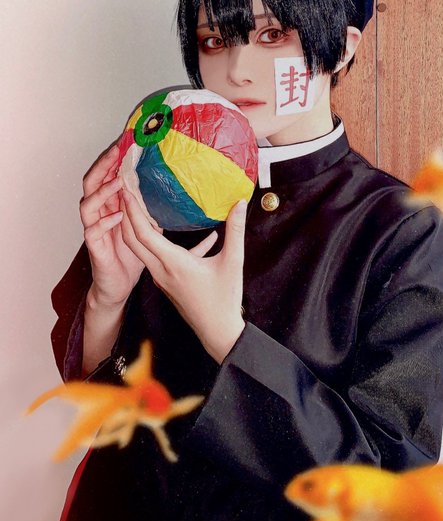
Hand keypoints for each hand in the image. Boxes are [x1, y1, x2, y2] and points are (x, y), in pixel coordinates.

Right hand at [80, 144, 143, 306]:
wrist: (118, 287)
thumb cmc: (133, 257)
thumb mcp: (151, 230)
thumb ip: (158, 212)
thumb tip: (184, 198)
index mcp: (111, 207)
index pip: (108, 176)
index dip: (114, 159)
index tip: (127, 141)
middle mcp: (99, 214)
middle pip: (92, 182)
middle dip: (103, 165)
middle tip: (117, 150)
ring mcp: (94, 231)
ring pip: (88, 204)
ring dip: (102, 191)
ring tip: (117, 182)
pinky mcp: (94, 248)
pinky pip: (92, 231)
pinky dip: (104, 222)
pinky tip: (117, 215)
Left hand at [121, 189, 246, 362]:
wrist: (217, 332)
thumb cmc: (225, 300)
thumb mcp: (234, 262)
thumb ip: (235, 230)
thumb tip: (240, 203)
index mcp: (173, 263)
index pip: (143, 233)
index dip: (133, 209)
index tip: (127, 188)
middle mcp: (160, 270)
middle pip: (132, 239)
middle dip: (125, 212)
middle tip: (124, 188)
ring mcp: (160, 277)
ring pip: (138, 248)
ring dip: (133, 225)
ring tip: (135, 202)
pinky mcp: (165, 281)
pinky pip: (150, 256)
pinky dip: (148, 238)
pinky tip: (166, 227)